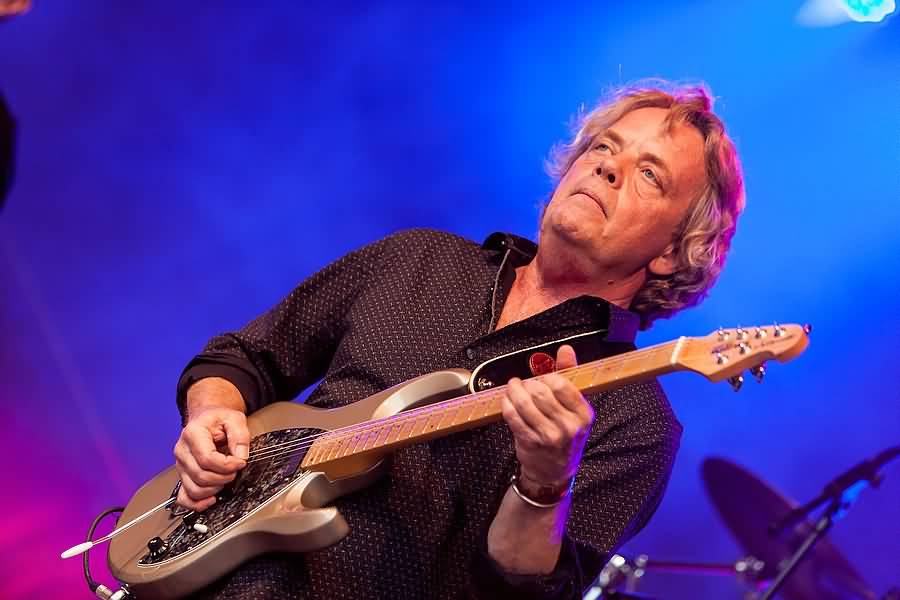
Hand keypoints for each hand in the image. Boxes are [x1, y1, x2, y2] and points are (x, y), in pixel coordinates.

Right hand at [173, 405, 249, 510]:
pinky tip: (211, 499)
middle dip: (224, 477)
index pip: (207, 459)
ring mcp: (181, 465)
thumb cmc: (218, 419)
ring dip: (215, 489)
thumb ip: (240, 436)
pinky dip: (197, 503)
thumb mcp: (234, 419)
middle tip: (235, 470)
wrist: (206, 418)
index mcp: (192, 434)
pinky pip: (184, 497)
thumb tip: (241, 457)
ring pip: (194, 489)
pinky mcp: (183, 476)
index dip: (227, 465)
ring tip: (226, 478)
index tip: (240, 462)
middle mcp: (182, 451)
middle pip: (201, 476)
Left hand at [500, 345, 593, 487]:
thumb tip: (565, 349)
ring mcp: (548, 436)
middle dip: (527, 383)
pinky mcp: (529, 442)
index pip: (561, 385)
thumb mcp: (574, 408)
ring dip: (513, 391)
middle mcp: (568, 426)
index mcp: (583, 414)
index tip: (542, 379)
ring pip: (523, 403)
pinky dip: (506, 404)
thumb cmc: (565, 433)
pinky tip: (507, 401)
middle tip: (524, 384)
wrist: (554, 470)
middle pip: (539, 392)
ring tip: (513, 388)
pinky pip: (512, 416)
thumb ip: (570, 375)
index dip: (547, 377)